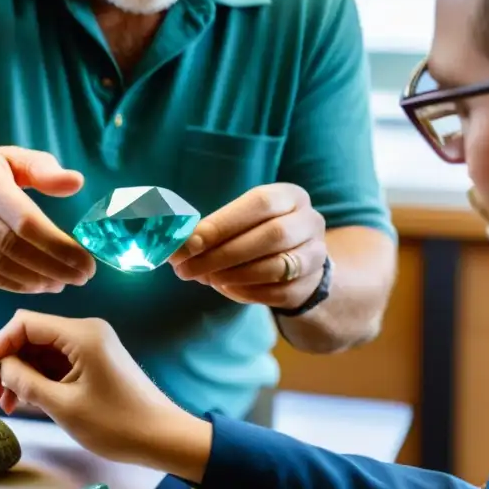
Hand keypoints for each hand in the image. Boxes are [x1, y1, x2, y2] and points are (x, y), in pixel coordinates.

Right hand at [0, 146, 95, 292]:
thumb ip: (42, 168)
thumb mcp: (4, 159)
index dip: (59, 245)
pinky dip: (20, 285)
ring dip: (41, 280)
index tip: (86, 260)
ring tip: (64, 281)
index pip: (25, 220)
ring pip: (4, 268)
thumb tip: (77, 183)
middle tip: (83, 276)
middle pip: (16, 249)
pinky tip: (40, 283)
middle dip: (56, 267)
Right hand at [0, 310, 208, 476]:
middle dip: (7, 367)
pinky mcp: (95, 360)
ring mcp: (91, 345)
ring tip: (8, 408)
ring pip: (42, 352)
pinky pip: (57, 362)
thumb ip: (27, 382)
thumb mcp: (63, 406)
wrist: (163, 438)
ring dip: (21, 376)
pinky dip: (40, 380)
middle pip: (31, 337)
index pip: (24, 323)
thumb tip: (2, 368)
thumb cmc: (117, 424)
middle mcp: (85, 330)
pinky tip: (29, 403)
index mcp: (81, 334)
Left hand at [168, 183, 326, 308]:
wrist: (298, 263)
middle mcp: (310, 221)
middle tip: (186, 269)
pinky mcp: (311, 284)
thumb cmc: (256, 235)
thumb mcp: (239, 221)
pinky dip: (246, 292)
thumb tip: (172, 244)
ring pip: (276, 266)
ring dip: (233, 275)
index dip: (222, 224)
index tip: (189, 243)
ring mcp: (315, 254)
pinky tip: (224, 287)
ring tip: (204, 277)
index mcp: (290, 196)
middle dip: (222, 254)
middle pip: (270, 236)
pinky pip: (278, 292)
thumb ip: (211, 229)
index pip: (259, 204)